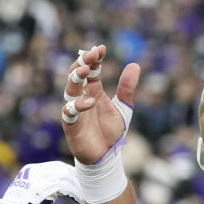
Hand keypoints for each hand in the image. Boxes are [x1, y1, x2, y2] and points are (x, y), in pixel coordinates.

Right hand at [0, 162, 81, 203]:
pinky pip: (64, 187)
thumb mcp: (32, 192)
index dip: (71, 173)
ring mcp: (37, 178)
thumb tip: (64, 186)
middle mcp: (34, 171)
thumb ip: (46, 186)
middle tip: (87, 187)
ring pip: (65, 177)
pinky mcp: (42, 188)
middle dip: (76, 178)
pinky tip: (80, 199)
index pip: (57, 166)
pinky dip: (74, 193)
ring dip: (77, 187)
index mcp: (30, 170)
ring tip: (85, 194)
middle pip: (62, 169)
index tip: (81, 181)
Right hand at [61, 45, 139, 164]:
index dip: (94, 58)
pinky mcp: (71, 124)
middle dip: (82, 63)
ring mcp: (75, 109)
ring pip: (70, 89)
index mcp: (94, 91)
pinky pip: (69, 112)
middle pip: (77, 75)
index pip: (92, 70)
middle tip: (91, 54)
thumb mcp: (123, 108)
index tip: (101, 48)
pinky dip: (78, 106)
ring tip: (86, 69)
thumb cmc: (111, 131)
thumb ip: (127, 88)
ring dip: (76, 78)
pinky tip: (90, 102)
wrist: (105, 155)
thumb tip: (135, 65)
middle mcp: (82, 97)